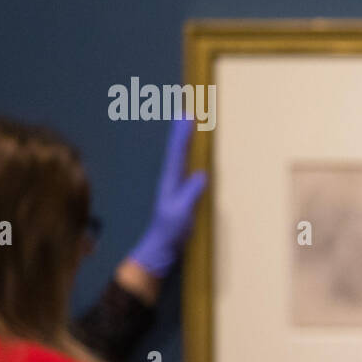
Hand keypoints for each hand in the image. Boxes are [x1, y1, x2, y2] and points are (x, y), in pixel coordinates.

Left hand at [127, 117, 206, 277]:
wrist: (160, 249)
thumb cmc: (169, 233)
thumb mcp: (180, 214)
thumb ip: (190, 195)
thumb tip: (201, 174)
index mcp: (171, 182)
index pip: (177, 154)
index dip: (181, 135)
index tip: (186, 117)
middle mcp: (172, 180)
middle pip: (177, 151)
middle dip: (181, 132)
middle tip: (185, 112)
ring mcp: (176, 187)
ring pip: (180, 158)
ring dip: (184, 141)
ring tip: (189, 125)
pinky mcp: (183, 195)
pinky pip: (187, 170)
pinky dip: (190, 157)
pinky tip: (195, 155)